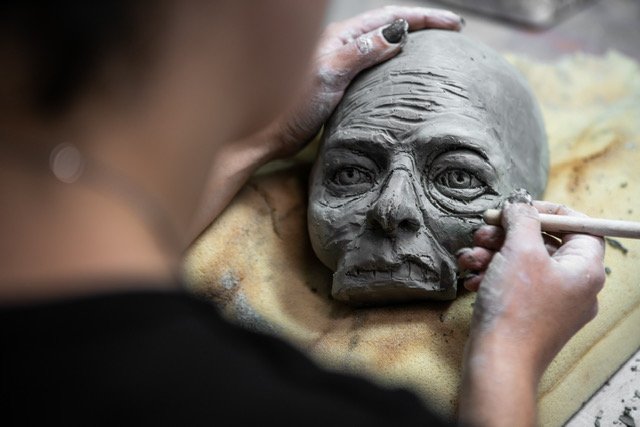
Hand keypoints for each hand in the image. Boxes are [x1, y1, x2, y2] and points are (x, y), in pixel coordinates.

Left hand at [258, 6, 463, 159]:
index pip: (389, 18)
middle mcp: (341, 47)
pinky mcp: (339, 88)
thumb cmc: (291, 105)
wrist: (267, 134)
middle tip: (452, 32)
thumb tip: (396, 33)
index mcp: (340, 38)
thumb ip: (360, 53)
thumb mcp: (329, 74)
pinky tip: (403, 77)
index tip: (454, 25)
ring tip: (434, 50)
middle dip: (421, 25)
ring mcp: (340, 67)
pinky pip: (374, 69)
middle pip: (388, 27)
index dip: (423, 19)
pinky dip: (394, 67)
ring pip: (382, 47)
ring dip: (409, 44)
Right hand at [456, 200, 604, 426]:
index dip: (547, 211)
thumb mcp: (519, 250)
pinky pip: (514, 285)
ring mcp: (553, 303)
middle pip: (545, 243)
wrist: (498, 362)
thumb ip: (522, 219)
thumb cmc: (516, 308)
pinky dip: (492, 276)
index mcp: (585, 269)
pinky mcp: (530, 316)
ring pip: (524, 263)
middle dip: (508, 233)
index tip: (518, 208)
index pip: (579, 225)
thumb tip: (519, 205)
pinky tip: (472, 279)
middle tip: (484, 231)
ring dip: (493, 254)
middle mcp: (575, 286)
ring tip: (470, 257)